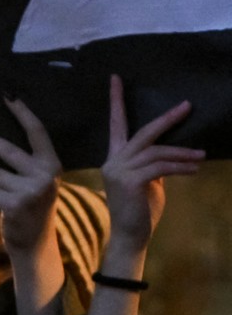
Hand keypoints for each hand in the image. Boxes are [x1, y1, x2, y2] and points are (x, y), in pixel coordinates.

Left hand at [0, 97, 61, 255]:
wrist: (35, 242)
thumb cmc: (33, 208)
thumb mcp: (38, 183)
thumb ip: (27, 164)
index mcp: (53, 163)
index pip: (37, 132)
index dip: (22, 112)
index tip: (7, 95)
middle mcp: (45, 174)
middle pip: (9, 149)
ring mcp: (30, 189)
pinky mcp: (14, 204)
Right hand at [99, 74, 202, 256]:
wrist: (129, 236)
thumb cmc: (139, 210)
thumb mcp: (147, 181)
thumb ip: (153, 164)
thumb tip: (174, 152)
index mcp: (115, 158)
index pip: (116, 124)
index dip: (116, 100)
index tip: (116, 77)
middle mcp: (114, 161)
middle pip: (143, 132)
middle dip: (167, 119)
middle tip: (187, 106)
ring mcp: (119, 171)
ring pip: (157, 152)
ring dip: (183, 152)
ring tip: (201, 156)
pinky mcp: (130, 181)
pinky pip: (161, 167)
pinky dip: (181, 166)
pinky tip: (194, 168)